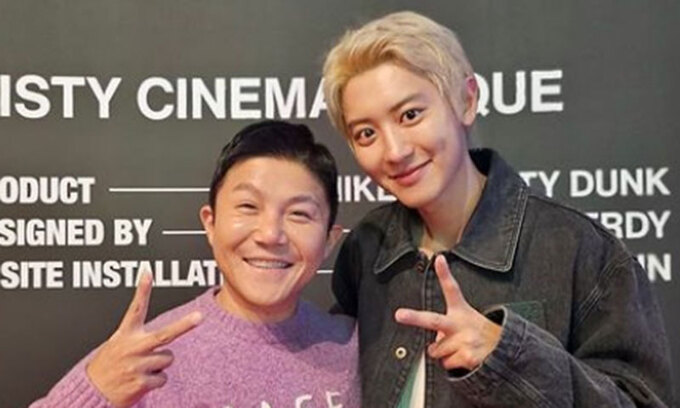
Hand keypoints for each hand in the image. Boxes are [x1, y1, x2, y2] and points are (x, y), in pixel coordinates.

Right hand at [86, 272, 202, 407]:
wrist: (91, 394)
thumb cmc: (108, 367)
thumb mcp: (116, 344)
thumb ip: (136, 334)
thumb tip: (155, 332)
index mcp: (125, 335)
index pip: (135, 308)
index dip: (142, 290)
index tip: (147, 272)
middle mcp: (132, 348)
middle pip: (165, 334)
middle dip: (184, 325)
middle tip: (200, 316)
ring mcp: (137, 365)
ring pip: (167, 359)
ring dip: (159, 365)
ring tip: (141, 368)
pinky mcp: (140, 382)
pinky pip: (162, 378)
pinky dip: (155, 381)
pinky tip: (140, 382)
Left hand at [395, 255, 500, 370]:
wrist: (506, 351)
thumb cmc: (479, 333)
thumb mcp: (467, 319)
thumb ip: (447, 324)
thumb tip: (433, 340)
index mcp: (461, 311)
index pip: (452, 289)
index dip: (445, 274)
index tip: (439, 260)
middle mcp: (461, 324)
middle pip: (434, 320)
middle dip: (414, 318)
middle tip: (399, 315)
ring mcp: (464, 341)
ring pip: (436, 351)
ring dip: (443, 353)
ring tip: (458, 348)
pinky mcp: (468, 357)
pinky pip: (445, 364)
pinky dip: (451, 364)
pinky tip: (463, 357)